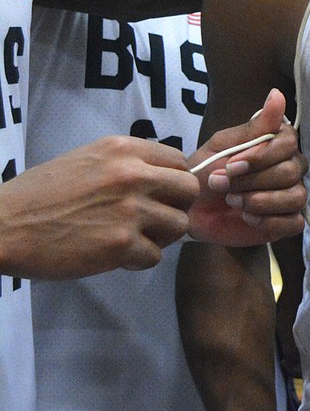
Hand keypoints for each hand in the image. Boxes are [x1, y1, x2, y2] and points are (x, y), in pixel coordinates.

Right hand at [0, 137, 198, 278]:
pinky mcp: (121, 244)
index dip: (172, 182)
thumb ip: (126, 166)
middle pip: (189, 190)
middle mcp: (133, 174)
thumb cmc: (39, 195)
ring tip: (132, 239)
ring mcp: (130, 209)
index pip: (179, 161)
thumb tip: (161, 181)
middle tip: (153, 220)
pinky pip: (155, 256)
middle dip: (176, 207)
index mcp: (123, 149)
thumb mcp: (87, 160)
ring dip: (160, 237)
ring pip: (179, 225)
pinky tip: (114, 256)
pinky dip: (138, 260)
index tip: (159, 195)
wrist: (4, 225)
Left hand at [187, 89, 307, 245]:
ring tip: (233, 202)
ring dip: (260, 201)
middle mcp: (290, 167)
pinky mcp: (285, 222)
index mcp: (277, 144)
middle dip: (253, 181)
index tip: (231, 165)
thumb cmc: (205, 171)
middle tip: (222, 185)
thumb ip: (254, 127)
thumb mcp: (223, 146)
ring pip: (296, 197)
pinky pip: (295, 223)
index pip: (288, 143)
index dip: (261, 156)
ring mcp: (290, 195)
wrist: (188, 207)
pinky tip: (248, 218)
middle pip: (291, 171)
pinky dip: (271, 221)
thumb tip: (278, 93)